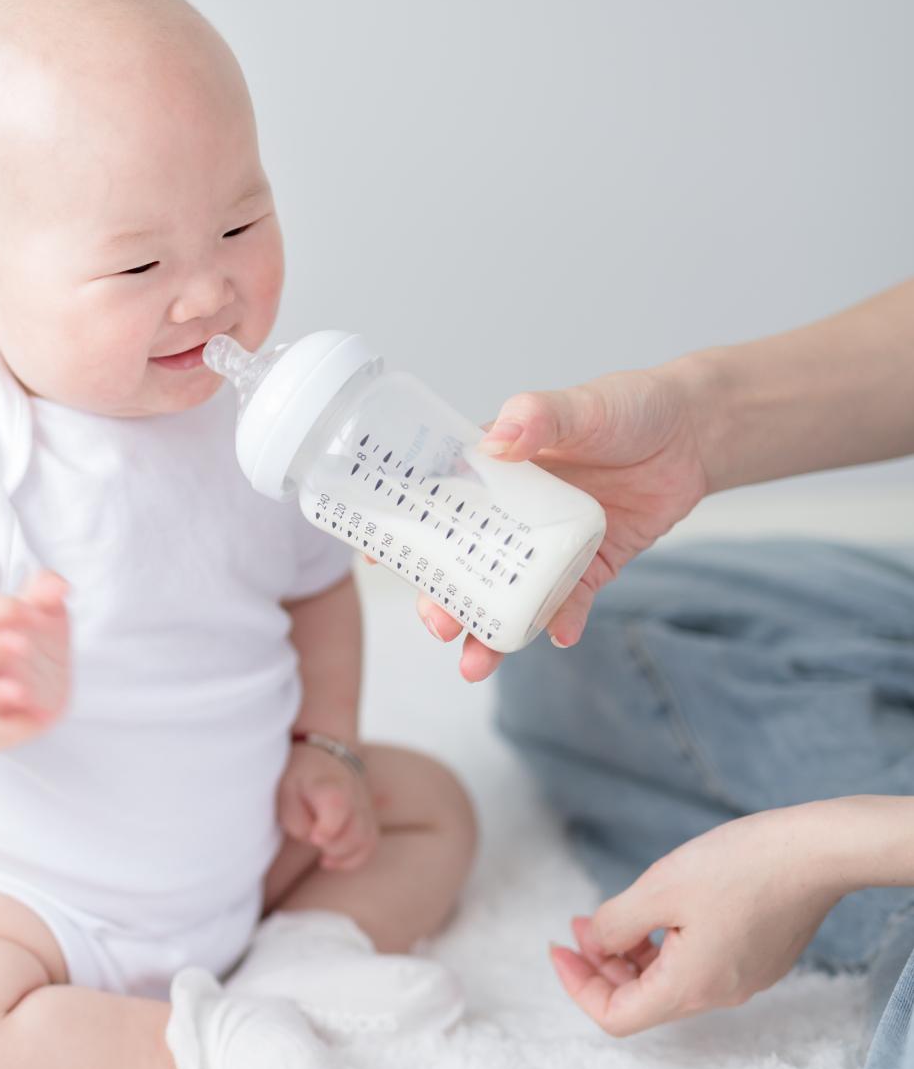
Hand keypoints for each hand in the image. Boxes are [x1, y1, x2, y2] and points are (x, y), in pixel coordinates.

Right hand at [0, 570, 71, 744]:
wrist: (9, 699)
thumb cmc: (23, 644)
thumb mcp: (33, 616)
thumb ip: (44, 595)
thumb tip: (60, 584)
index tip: (18, 606)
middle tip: (19, 644)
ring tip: (20, 693)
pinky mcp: (2, 724)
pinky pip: (4, 726)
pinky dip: (18, 724)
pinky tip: (38, 719)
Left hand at [277, 742, 378, 871]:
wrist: (327, 753)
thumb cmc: (302, 775)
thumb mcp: (285, 791)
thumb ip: (295, 819)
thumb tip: (313, 838)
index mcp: (331, 786)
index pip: (338, 807)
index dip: (327, 830)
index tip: (315, 838)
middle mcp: (354, 796)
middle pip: (355, 832)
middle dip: (334, 847)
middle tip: (316, 841)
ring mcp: (365, 807)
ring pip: (366, 840)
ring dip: (344, 856)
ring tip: (324, 858)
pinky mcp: (370, 817)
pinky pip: (370, 843)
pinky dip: (354, 857)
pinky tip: (334, 859)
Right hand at [417, 364, 711, 680]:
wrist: (692, 435)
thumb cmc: (628, 408)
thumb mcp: (581, 404)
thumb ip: (538, 417)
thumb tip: (497, 440)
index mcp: (495, 470)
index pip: (438, 503)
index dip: (406, 534)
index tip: (376, 564)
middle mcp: (515, 514)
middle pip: (468, 564)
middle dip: (447, 600)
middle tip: (437, 625)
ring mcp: (550, 545)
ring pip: (512, 596)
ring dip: (492, 631)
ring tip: (475, 665)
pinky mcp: (592, 565)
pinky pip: (572, 600)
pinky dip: (565, 621)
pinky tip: (561, 636)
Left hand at [546, 802, 855, 1035]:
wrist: (816, 852)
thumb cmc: (738, 866)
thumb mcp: (658, 890)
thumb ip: (615, 925)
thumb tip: (594, 946)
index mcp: (689, 987)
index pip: (616, 1016)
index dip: (578, 986)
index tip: (559, 948)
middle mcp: (717, 994)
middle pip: (642, 1000)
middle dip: (602, 964)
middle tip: (580, 923)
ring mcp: (743, 979)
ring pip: (670, 981)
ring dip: (633, 954)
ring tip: (614, 913)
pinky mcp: (760, 959)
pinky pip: (699, 965)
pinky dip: (666, 946)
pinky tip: (662, 909)